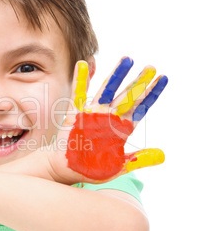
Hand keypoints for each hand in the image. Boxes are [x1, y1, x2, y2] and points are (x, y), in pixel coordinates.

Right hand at [45, 57, 167, 184]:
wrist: (68, 170)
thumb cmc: (92, 169)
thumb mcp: (119, 166)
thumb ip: (138, 159)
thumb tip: (162, 155)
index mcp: (121, 128)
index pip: (140, 107)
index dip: (151, 94)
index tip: (163, 79)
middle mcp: (108, 117)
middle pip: (126, 96)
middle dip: (139, 82)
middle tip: (151, 67)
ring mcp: (92, 114)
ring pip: (106, 90)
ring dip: (117, 76)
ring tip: (127, 60)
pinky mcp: (75, 114)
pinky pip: (78, 94)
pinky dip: (81, 79)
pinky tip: (83, 64)